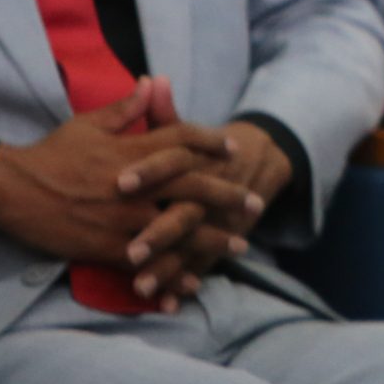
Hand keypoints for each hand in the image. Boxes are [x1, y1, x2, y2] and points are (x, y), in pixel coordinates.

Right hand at [0, 78, 239, 265]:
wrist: (12, 190)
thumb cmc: (50, 153)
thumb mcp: (88, 123)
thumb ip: (126, 108)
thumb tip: (150, 82)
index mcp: (133, 150)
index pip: (183, 140)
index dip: (212, 141)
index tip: (234, 147)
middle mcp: (136, 184)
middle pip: (194, 187)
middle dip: (228, 196)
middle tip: (254, 204)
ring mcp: (124, 217)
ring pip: (179, 229)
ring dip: (212, 239)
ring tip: (239, 246)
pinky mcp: (107, 246)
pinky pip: (150, 261)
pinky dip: (174, 271)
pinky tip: (195, 280)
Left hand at [112, 80, 295, 306]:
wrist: (263, 157)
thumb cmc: (206, 147)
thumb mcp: (184, 128)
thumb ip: (163, 110)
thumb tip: (151, 78)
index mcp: (194, 157)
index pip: (172, 158)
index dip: (149, 169)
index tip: (120, 183)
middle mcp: (207, 188)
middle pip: (185, 210)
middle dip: (159, 233)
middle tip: (129, 253)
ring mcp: (216, 217)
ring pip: (193, 245)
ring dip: (169, 268)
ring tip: (142, 287)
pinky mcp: (220, 239)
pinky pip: (203, 266)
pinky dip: (187, 285)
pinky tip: (168, 305)